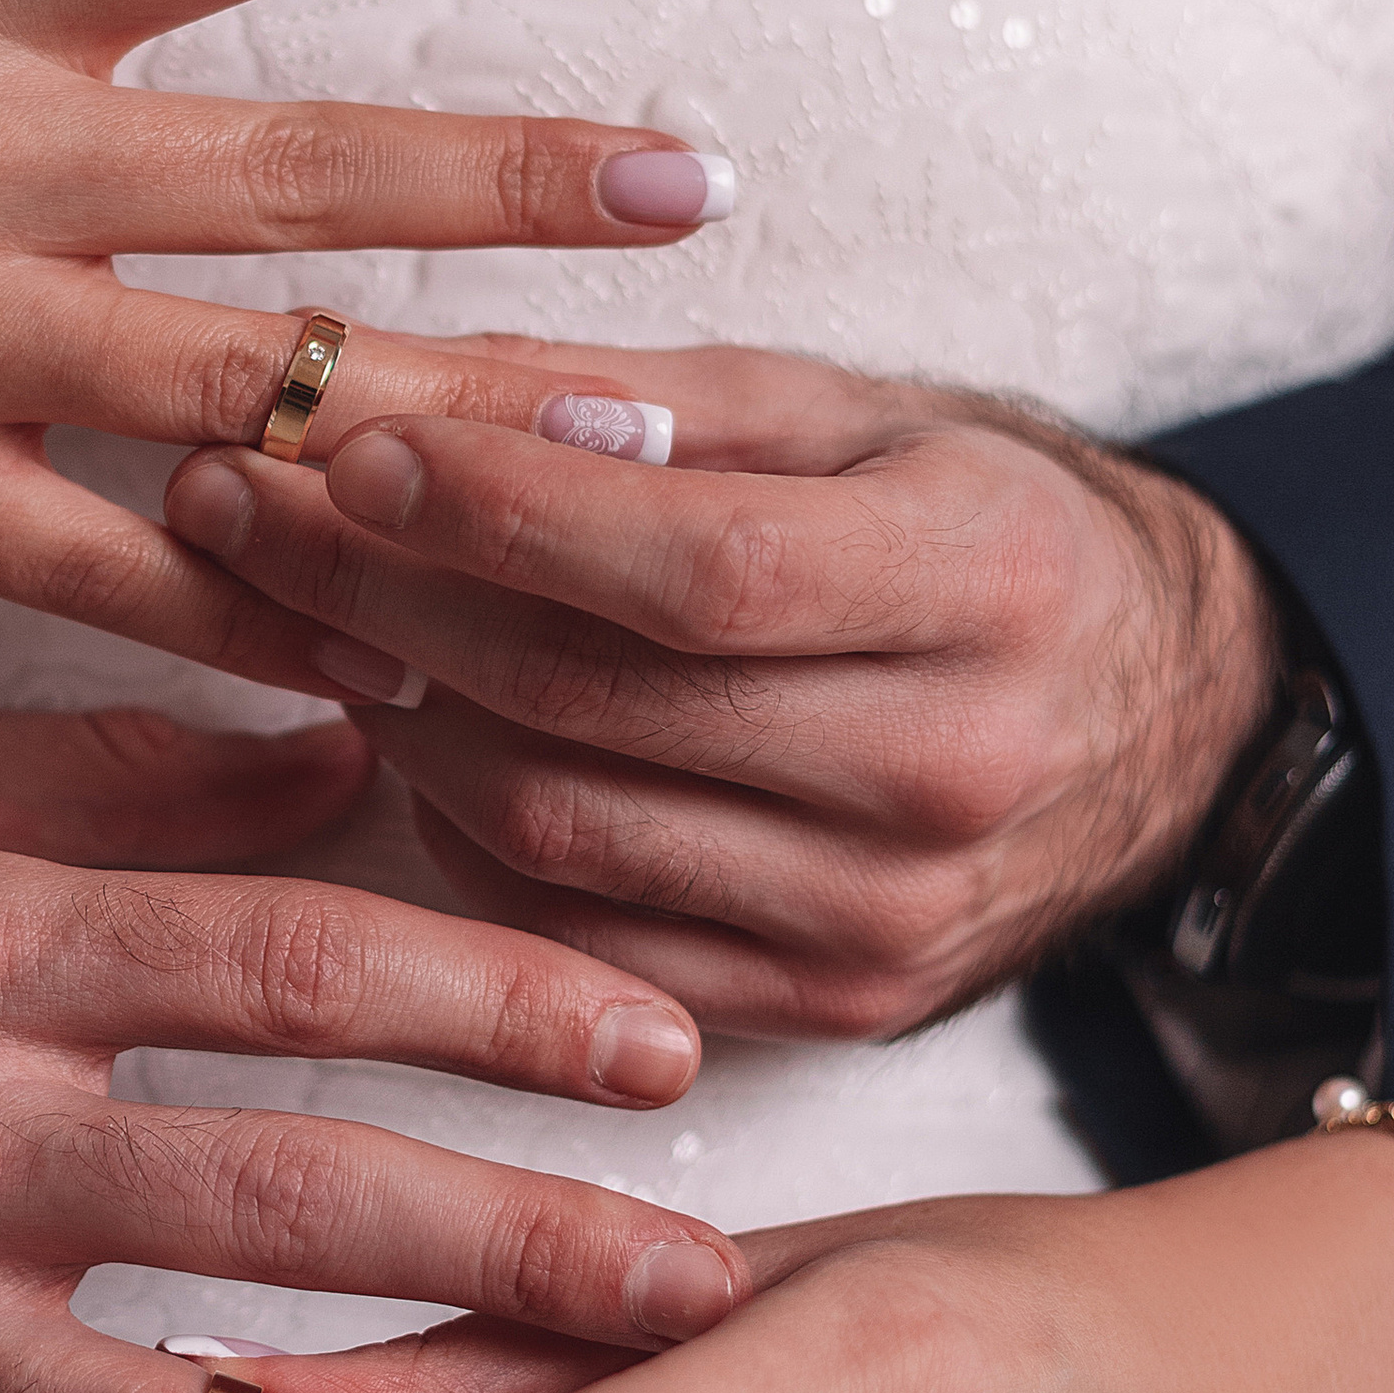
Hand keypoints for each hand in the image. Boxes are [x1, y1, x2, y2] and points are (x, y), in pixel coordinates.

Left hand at [163, 345, 1282, 1032]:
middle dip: (382, 598)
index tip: (347, 446)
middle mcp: (953, 771)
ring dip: (392, 709)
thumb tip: (419, 387)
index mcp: (989, 583)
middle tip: (238, 504)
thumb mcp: (855, 413)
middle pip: (596, 704)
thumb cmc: (971, 526)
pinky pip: (577, 928)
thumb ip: (650, 406)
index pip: (699, 570)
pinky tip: (408, 729)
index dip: (501, 513)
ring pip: (558, 827)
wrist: (1155, 718)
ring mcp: (888, 917)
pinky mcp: (829, 1005)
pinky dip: (460, 827)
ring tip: (297, 604)